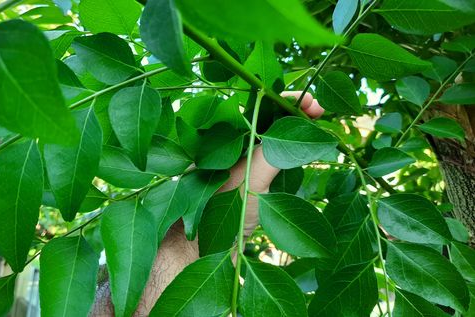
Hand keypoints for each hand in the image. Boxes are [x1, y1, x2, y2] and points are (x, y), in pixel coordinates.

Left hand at [219, 91, 323, 236]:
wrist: (197, 254)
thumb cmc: (216, 214)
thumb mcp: (250, 180)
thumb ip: (274, 154)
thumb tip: (303, 133)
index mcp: (217, 138)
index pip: (253, 108)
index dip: (282, 102)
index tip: (311, 102)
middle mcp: (223, 148)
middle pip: (261, 121)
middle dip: (290, 113)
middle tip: (319, 111)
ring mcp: (232, 167)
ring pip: (265, 141)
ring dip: (289, 133)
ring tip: (314, 126)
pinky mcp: (241, 186)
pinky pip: (266, 162)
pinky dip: (284, 156)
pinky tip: (299, 159)